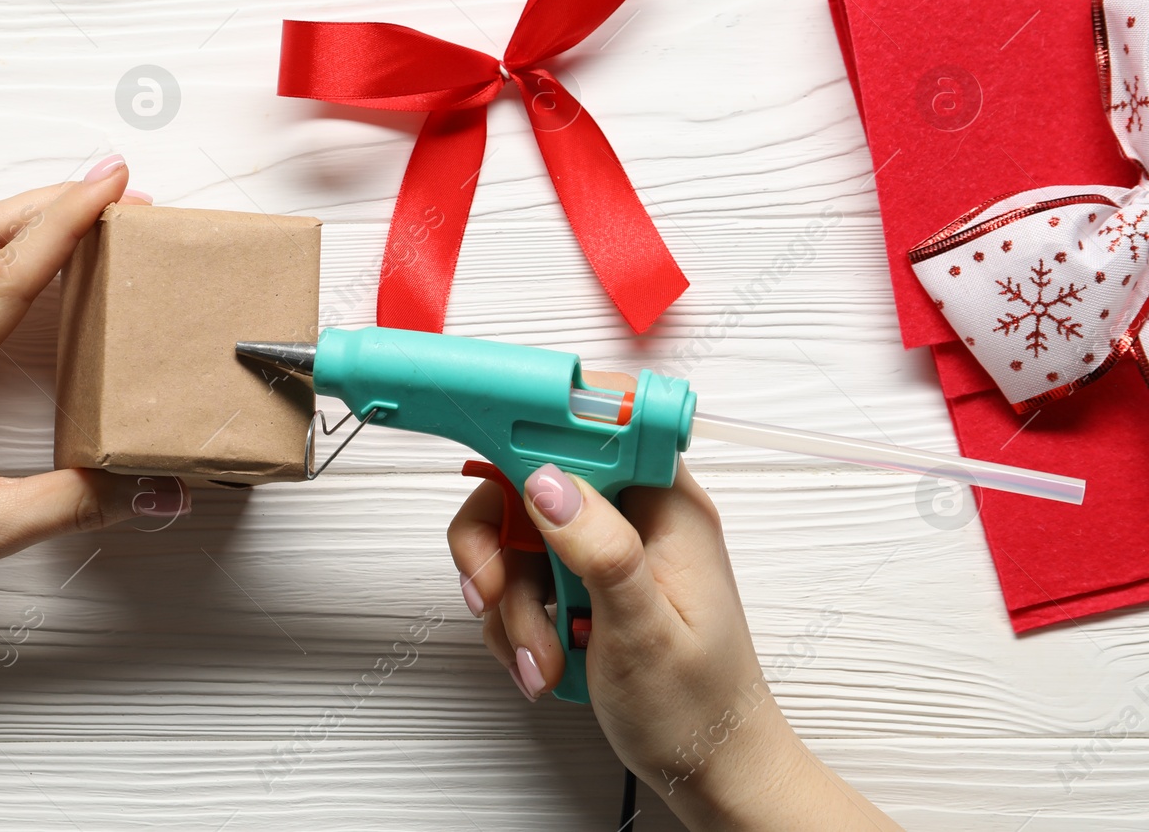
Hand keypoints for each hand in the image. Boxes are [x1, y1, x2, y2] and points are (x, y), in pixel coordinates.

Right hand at [447, 372, 899, 829]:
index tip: (487, 443)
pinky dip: (514, 622)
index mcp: (665, 505)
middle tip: (491, 592)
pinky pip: (519, 577)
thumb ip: (600, 551)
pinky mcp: (582, 580)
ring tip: (539, 655)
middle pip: (531, 481)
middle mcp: (633, 516)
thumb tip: (549, 481)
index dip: (536, 423)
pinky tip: (540, 659)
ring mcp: (604, 548)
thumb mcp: (645, 632)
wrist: (707, 770)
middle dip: (500, 547)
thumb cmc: (699, 708)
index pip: (595, 424)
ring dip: (509, 602)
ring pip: (516, 536)